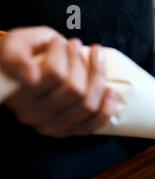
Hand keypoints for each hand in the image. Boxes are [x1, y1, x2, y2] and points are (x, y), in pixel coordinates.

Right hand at [0, 26, 116, 137]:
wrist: (23, 76)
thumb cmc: (22, 57)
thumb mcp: (14, 46)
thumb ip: (16, 56)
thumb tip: (32, 77)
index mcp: (17, 94)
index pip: (53, 74)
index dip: (62, 53)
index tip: (60, 40)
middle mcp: (33, 115)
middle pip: (75, 90)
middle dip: (81, 62)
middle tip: (77, 45)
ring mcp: (52, 127)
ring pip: (88, 105)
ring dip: (98, 78)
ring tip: (96, 57)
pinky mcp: (69, 132)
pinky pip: (94, 125)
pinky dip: (107, 109)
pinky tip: (110, 90)